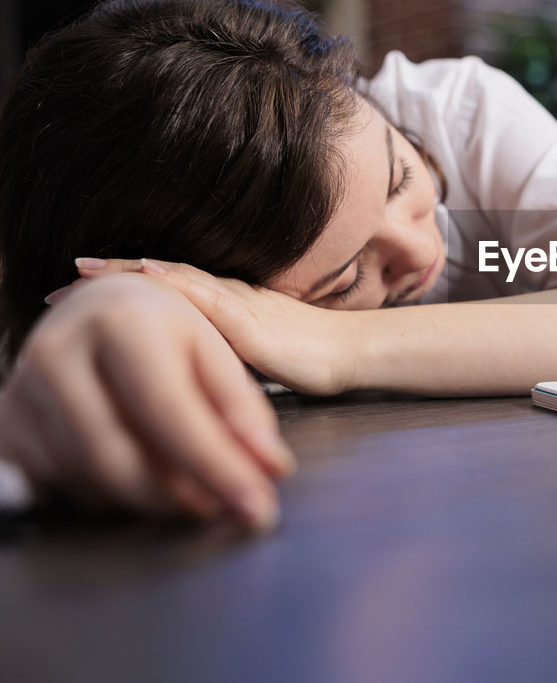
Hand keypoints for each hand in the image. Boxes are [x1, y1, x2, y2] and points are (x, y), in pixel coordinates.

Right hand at [0, 273, 294, 529]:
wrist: (97, 307)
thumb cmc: (166, 331)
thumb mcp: (213, 350)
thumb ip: (242, 406)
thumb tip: (271, 467)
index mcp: (120, 322)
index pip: (169, 410)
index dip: (216, 465)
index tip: (258, 505)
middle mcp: (58, 352)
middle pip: (120, 458)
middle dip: (182, 496)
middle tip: (227, 508)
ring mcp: (21, 389)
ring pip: (91, 480)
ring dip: (150, 499)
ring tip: (191, 486)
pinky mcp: (5, 423)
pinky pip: (61, 486)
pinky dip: (113, 494)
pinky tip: (142, 473)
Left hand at [59, 258, 352, 395]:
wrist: (353, 355)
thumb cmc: (311, 359)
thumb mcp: (250, 356)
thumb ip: (218, 354)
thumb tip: (182, 373)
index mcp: (224, 305)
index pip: (164, 288)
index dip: (119, 284)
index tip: (73, 290)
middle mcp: (225, 296)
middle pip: (157, 279)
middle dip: (107, 279)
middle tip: (58, 284)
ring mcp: (238, 305)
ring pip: (174, 280)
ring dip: (127, 274)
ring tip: (84, 272)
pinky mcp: (253, 322)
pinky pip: (209, 297)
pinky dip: (177, 284)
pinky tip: (150, 275)